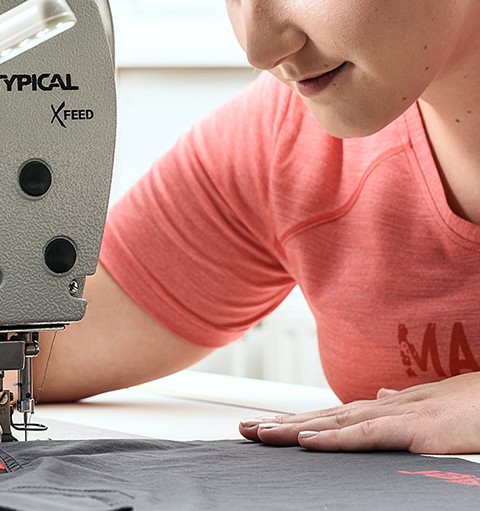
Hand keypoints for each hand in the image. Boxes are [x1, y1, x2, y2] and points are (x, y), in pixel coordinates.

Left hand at [239, 372, 479, 453]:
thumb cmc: (467, 405)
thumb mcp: (426, 408)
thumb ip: (397, 407)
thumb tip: (376, 399)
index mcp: (381, 407)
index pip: (329, 415)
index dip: (296, 420)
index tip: (266, 425)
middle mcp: (379, 408)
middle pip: (320, 417)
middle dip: (280, 423)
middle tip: (244, 428)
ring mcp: (394, 416)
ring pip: (333, 423)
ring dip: (293, 428)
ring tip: (259, 433)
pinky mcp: (413, 430)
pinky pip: (366, 435)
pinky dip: (334, 439)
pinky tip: (306, 440)